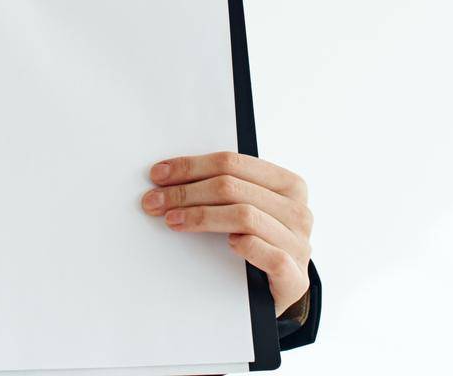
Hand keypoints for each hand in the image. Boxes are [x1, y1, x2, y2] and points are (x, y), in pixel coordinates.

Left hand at [140, 151, 312, 316]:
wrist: (282, 289)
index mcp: (287, 184)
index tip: (158, 175)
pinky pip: (270, 255)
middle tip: (154, 201)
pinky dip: (246, 245)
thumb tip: (168, 177)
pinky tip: (227, 244)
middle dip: (186, 192)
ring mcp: (299, 243)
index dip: (191, 166)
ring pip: (244, 216)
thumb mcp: (248, 208)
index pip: (232, 162)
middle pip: (232, 187)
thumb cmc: (260, 241)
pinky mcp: (296, 277)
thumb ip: (224, 189)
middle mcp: (297, 210)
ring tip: (172, 220)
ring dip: (201, 216)